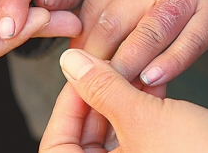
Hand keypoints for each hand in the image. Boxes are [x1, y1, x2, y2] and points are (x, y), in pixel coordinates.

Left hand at [39, 49, 207, 152]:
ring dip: (119, 99)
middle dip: (97, 97)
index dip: (66, 104)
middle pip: (83, 134)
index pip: (58, 142)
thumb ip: (102, 89)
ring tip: (130, 72)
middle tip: (105, 68)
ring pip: (109, 131)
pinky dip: (138, 109)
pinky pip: (133, 135)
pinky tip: (149, 84)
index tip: (79, 75)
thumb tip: (71, 64)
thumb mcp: (143, 118)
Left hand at [70, 0, 207, 90]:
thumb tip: (86, 32)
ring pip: (147, 34)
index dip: (81, 37)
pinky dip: (169, 64)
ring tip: (113, 87)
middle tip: (89, 80)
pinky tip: (151, 78)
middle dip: (96, 56)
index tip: (76, 59)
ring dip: (125, 65)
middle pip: (113, 20)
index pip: (94, 4)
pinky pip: (189, 43)